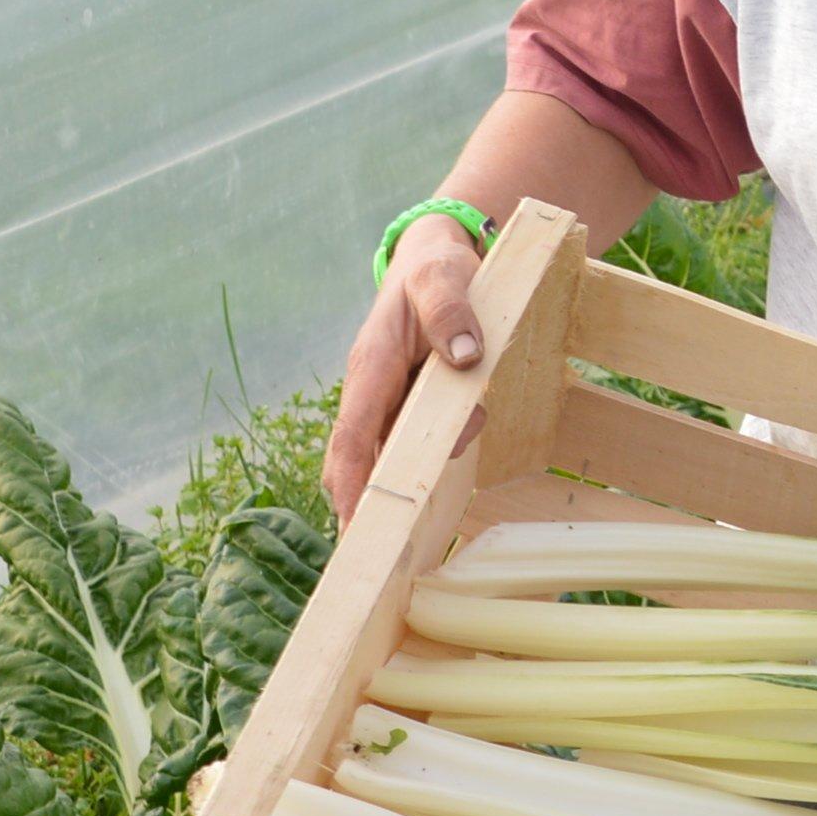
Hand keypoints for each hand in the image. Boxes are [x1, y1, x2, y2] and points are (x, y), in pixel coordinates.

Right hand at [324, 217, 490, 522]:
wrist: (434, 257)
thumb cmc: (436, 267)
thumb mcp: (445, 275)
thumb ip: (452, 311)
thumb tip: (464, 358)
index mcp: (372, 366)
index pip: (353, 436)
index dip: (352, 484)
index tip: (356, 531)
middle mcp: (373, 392)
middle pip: (361, 460)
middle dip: (371, 505)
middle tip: (386, 558)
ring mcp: (389, 401)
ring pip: (394, 454)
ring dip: (424, 466)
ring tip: (459, 448)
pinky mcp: (410, 405)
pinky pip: (416, 441)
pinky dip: (434, 455)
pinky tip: (458, 454)